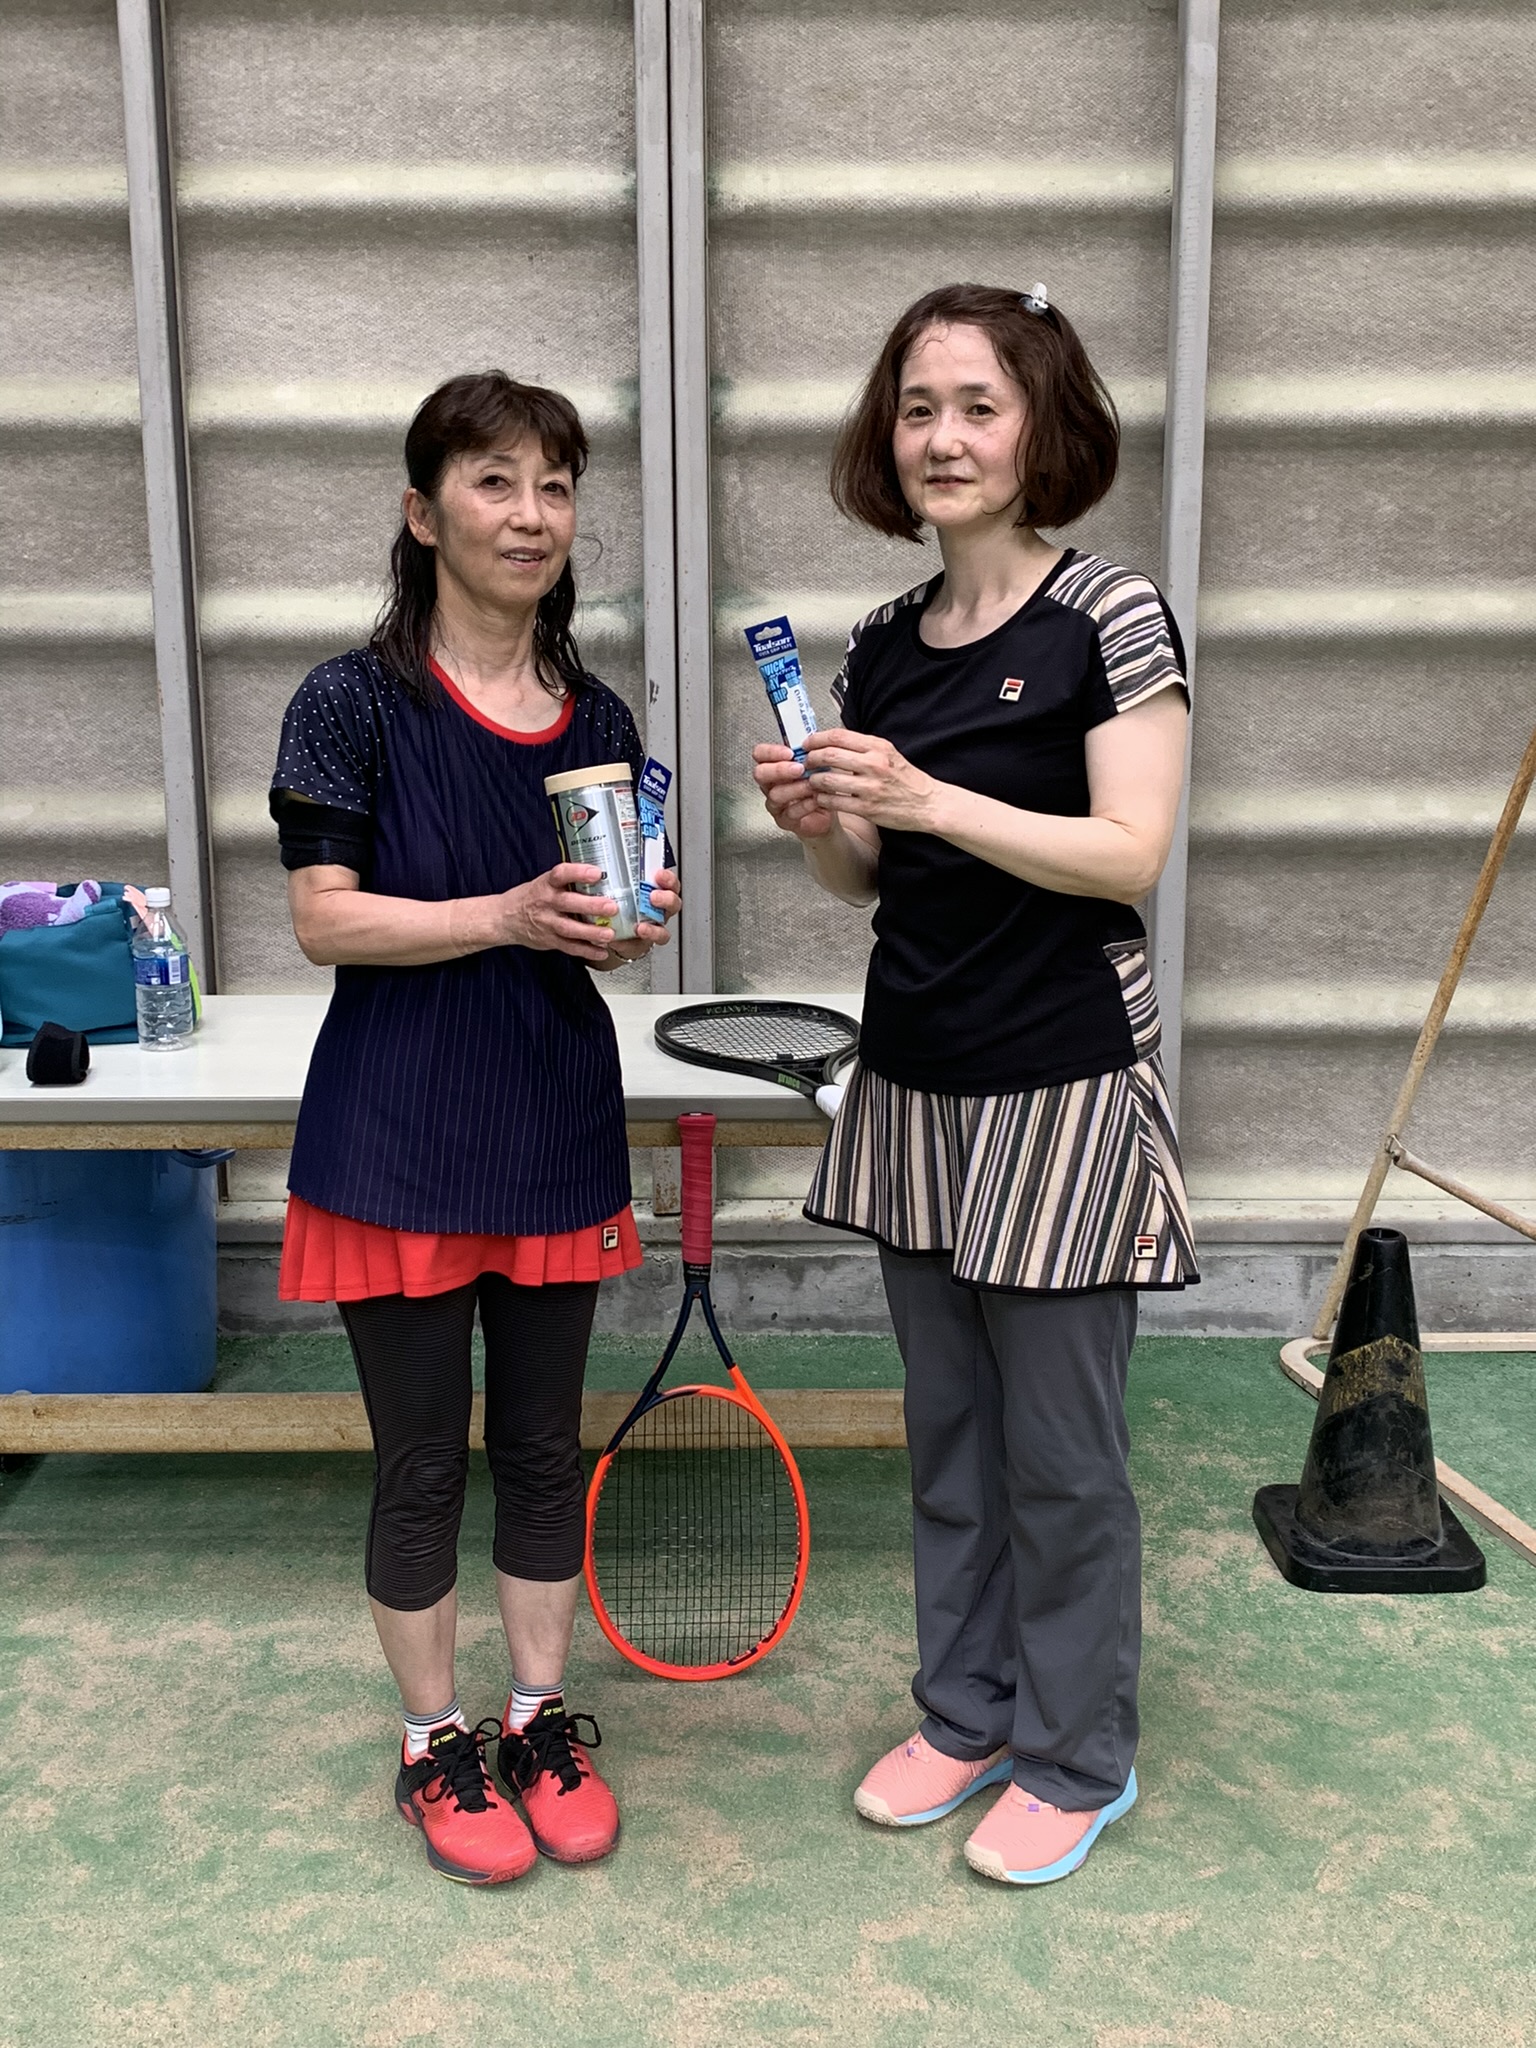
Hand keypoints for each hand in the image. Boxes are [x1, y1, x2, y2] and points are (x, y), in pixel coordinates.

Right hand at [497, 863, 620, 963]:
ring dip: (591, 932)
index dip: (578, 872)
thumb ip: (567, 883)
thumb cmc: (530, 898)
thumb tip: (600, 879)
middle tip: (611, 907)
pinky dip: (586, 951)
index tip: (596, 873)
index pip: (561, 874)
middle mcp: (546, 903)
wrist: (504, 919)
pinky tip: (601, 951)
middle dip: (591, 906)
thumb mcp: (544, 883)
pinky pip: (569, 947)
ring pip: (569, 929)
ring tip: (609, 934)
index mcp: (546, 884)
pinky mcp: (549, 940)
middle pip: (568, 903)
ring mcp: (547, 923)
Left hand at [593, 869, 680, 966]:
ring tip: (642, 927)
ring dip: (656, 925)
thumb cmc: (619, 908)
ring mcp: (657, 924)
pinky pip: (657, 939)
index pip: (667, 881)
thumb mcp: (617, 891)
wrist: (618, 932)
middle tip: (653, 897)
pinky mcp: (651, 939)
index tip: (658, 874)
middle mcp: (659, 907)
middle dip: (666, 898)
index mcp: (654, 890)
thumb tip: (594, 869)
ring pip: (667, 923)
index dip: (667, 877)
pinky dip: (648, 937)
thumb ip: (613, 882)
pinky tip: (637, 934)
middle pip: (673, 901)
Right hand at [752, 742, 838, 839]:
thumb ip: (809, 752)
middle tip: (799, 769)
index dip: (771, 752)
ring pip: (776, 794)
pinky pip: (790, 812)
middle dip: (779, 769)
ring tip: (812, 784)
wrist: (829, 809)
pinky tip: (816, 799)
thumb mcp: (815, 762)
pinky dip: (805, 805)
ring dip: (796, 788)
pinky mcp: (785, 820)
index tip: (789, 752)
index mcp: (774, 766)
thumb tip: (811, 740)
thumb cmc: (819, 783)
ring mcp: (775, 803)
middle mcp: (770, 784)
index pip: (760, 754)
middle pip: (760, 773)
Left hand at [801, 728, 940, 832]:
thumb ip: (864, 747)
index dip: (817, 739)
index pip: (838, 736)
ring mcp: (870, 787)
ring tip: (812, 781)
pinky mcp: (867, 808)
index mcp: (878, 747)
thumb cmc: (907, 779)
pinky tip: (821, 798)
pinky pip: (834, 802)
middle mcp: (874, 764)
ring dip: (814, 780)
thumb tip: (835, 741)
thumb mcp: (889, 753)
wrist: (928, 803)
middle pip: (829, 755)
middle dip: (811, 759)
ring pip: (827, 779)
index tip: (808, 744)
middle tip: (806, 763)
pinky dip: (822, 799)